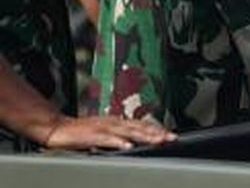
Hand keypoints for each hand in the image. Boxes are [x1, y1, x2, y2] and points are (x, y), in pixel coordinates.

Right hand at [43, 114, 175, 150]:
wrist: (58, 127)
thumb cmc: (81, 131)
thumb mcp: (104, 132)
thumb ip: (119, 136)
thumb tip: (135, 143)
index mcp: (118, 122)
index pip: (142, 125)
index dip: (158, 130)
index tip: (172, 135)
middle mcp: (114, 122)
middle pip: (140, 127)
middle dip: (158, 133)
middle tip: (172, 138)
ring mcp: (104, 128)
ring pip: (129, 131)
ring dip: (145, 136)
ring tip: (158, 140)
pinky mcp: (93, 135)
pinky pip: (108, 139)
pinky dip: (120, 142)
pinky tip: (129, 146)